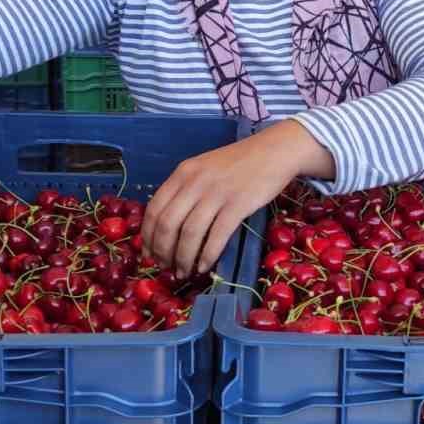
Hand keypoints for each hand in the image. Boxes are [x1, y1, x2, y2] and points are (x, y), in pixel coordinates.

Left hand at [143, 120, 333, 278]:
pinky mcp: (238, 205)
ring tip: (184, 272)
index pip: (154, 209)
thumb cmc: (240, 162)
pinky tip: (205, 266)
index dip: (148, 236)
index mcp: (182, 173)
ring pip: (190, 234)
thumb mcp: (204, 168)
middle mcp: (195, 182)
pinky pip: (216, 236)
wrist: (274, 151)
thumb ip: (186, 190)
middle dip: (162, 252)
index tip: (149, 254)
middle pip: (168, 224)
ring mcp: (216, 193)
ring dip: (183, 258)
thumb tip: (169, 225)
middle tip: (165, 267)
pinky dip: (207, 255)